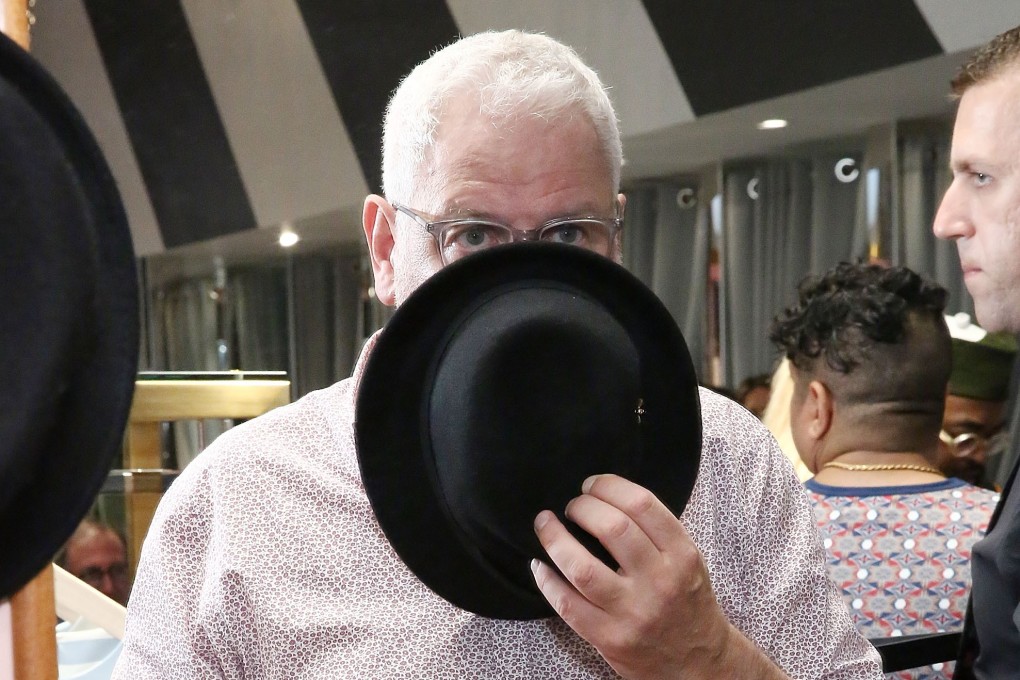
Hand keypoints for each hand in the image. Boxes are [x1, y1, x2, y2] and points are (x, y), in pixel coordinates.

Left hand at [531, 474, 777, 679]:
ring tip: (545, 524)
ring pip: (582, 567)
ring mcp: (633, 613)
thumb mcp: (686, 560)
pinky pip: (567, 604)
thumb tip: (601, 495)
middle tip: (572, 505)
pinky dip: (546, 579)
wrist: (697, 662)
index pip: (641, 505)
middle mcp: (659, 582)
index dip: (608, 486)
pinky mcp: (610, 638)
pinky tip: (539, 564)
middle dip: (582, 507)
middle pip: (611, 529)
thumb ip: (654, 530)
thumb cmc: (686, 600)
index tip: (592, 484)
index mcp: (681, 555)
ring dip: (555, 539)